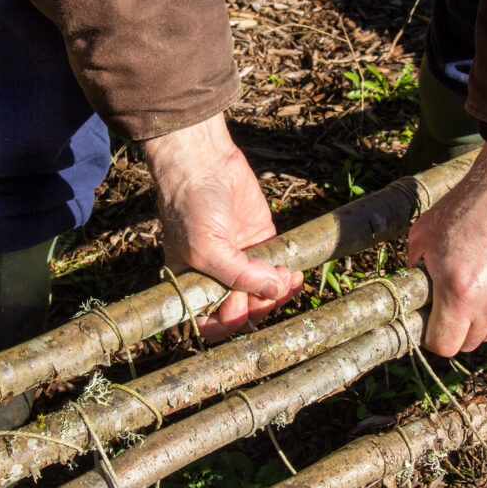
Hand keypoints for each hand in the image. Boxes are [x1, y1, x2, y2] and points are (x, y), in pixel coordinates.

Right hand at [143, 113, 301, 338]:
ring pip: (264, 293)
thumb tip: (273, 291)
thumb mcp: (207, 248)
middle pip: (242, 310)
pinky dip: (287, 277)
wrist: (204, 163)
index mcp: (192, 283)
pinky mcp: (261, 242)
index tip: (240, 310)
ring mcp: (240, 261)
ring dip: (278, 294)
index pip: (209, 321)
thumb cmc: (192, 206)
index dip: (227, 324)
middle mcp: (216, 277)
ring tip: (287, 280)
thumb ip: (238, 276)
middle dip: (259, 306)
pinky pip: (276, 270)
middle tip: (269, 290)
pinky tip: (294, 275)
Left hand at [408, 144, 486, 355]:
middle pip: (470, 344)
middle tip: (448, 308)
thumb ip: (416, 269)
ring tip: (472, 291)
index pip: (444, 346)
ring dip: (480, 321)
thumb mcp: (424, 235)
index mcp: (459, 292)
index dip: (432, 338)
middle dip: (455, 331)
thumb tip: (413, 289)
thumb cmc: (466, 205)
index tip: (429, 323)